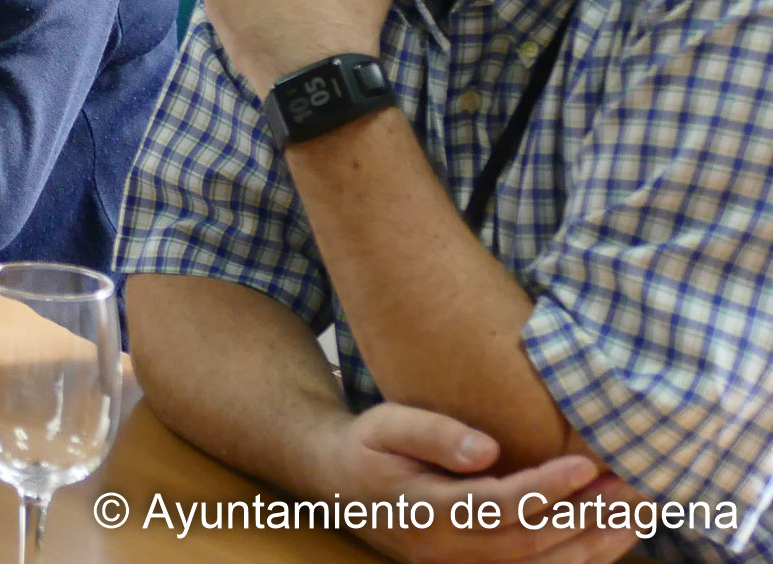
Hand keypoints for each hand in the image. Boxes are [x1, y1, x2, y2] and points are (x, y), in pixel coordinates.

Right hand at [306, 404, 637, 563]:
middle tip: (629, 486)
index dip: (546, 490)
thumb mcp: (387, 423)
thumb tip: (488, 451)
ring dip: (593, 545)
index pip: (497, 506)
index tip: (586, 465)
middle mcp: (446, 551)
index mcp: (424, 511)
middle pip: (529, 545)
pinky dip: (578, 560)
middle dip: (585, 518)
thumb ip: (435, 434)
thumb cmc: (368, 446)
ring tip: (633, 512)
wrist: (340, 484)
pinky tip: (607, 536)